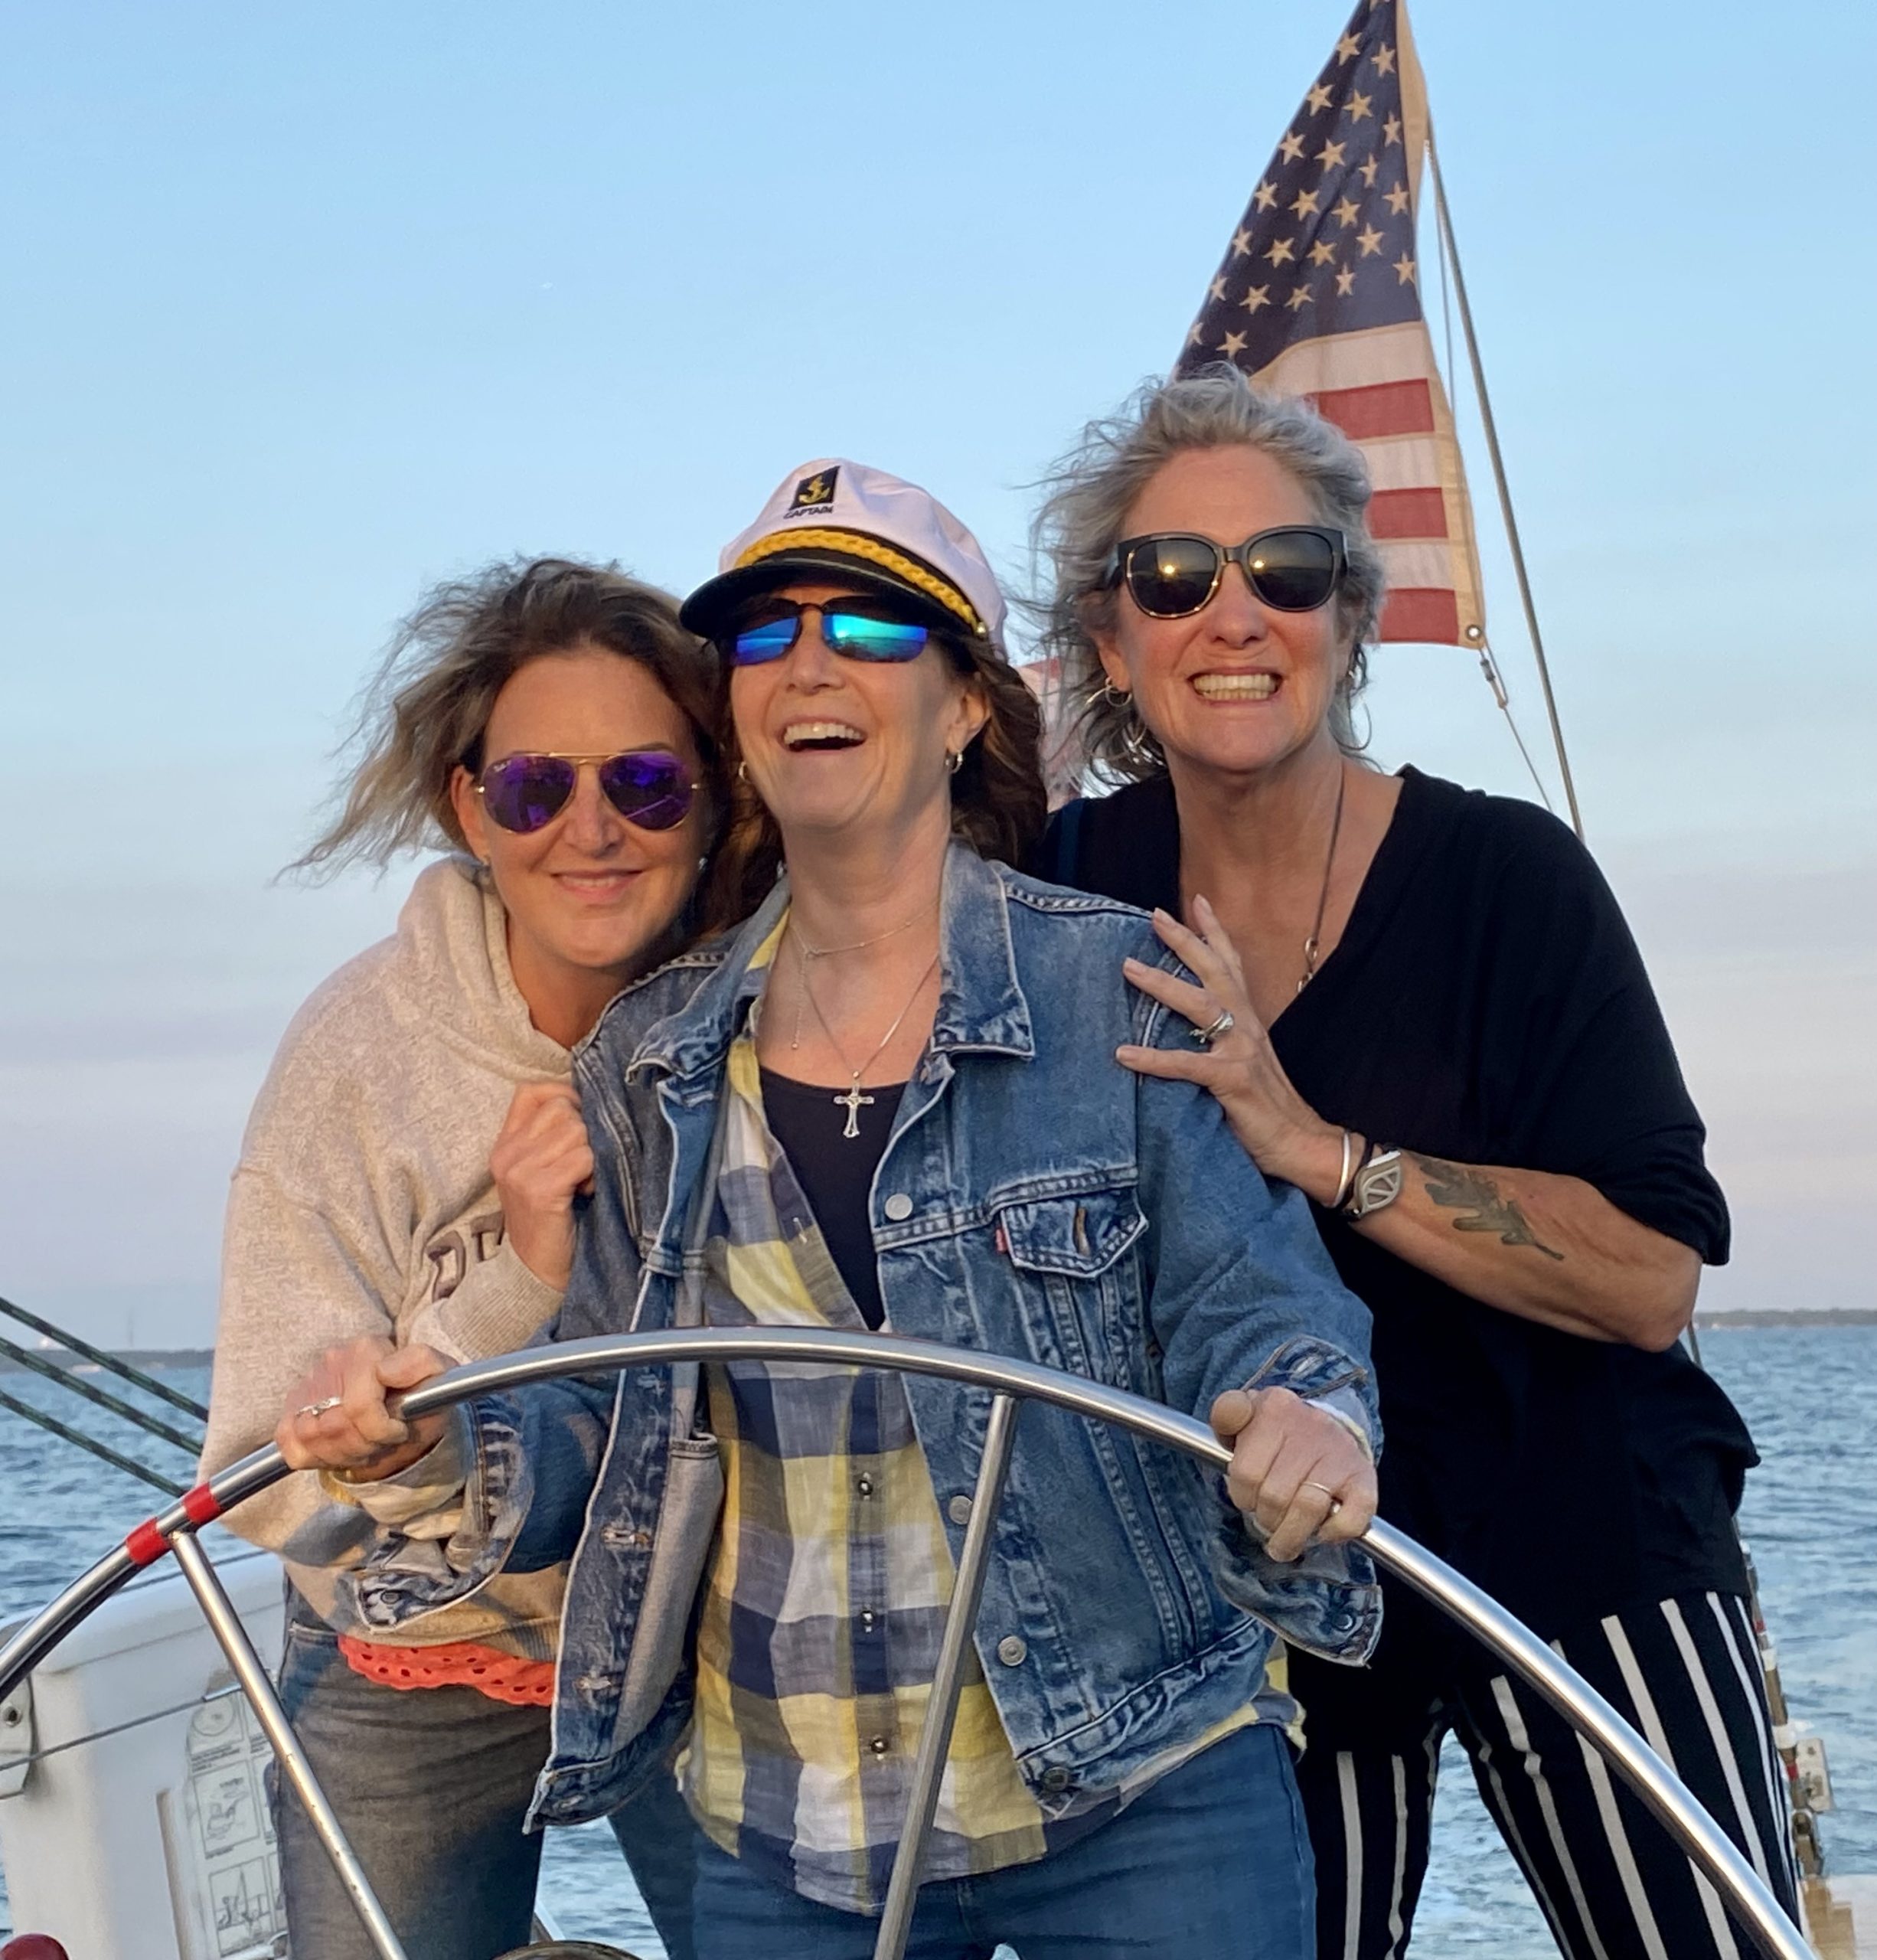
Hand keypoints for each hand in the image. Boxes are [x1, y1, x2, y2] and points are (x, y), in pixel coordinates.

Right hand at [275, 1336, 449, 1480]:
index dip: (381, 1430)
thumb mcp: (439, 1378)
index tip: (399, 1431)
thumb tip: (386, 1370)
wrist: (406, 1412)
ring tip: (365, 1445)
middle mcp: (333, 1360)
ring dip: (342, 1453)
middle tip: (382, 1442)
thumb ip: (423, 1364)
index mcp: (368, 1349)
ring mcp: (308, 1384)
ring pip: (310, 1437)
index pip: (358, 1406)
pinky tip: (341, 1448)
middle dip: (364, 1446)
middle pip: (334, 1426)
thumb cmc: (422, 1396)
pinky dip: (317, 1456)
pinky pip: (290, 1444)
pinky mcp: (291, 1408)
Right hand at [490, 1080, 594, 1291]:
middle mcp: (506, 1154)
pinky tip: (584, 1193)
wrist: (536, 1272)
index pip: (531, 1091)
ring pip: (576, 1131)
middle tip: (580, 1166)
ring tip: (581, 1181)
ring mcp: (519, 1171)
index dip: (564, 1098)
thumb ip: (550, 1136)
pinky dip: (592, 1174)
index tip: (579, 1124)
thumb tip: (587, 1102)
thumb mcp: (539, 1171)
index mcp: (504, 1144)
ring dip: (590, 1155)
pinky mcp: (539, 1190)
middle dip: (583, 1133)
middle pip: (562, 1109)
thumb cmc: (549, 1218)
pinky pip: (582, 1158)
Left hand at [1118, 897, 1343, 1200]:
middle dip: (1184, 940)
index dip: (1216, 932)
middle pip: (1214, 971)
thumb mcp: (1245, 1063)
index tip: (1196, 901)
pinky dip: (1152, 1059)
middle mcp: (1247, 1026)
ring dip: (1162, 983)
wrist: (1301, 1142)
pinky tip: (1123, 1054)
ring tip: (1127, 967)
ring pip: (1199, 1005)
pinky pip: (1185, 1065)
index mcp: (1249, 1020)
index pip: (1232, 965)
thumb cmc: (1267, 1106)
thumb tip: (1188, 1028)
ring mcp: (1240, 1051)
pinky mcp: (1231, 1080)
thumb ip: (1221, 1041)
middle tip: (1155, 915)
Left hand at [1208, 1385, 1376, 1561]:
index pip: (1245, 1472)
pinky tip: (1322, 1530)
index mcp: (1275, 1408)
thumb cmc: (1279, 1435)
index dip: (1242, 1496)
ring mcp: (1340, 1453)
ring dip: (1291, 1536)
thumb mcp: (1246, 1418)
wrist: (1333, 1430)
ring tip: (1285, 1542)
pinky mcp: (1364, 1479)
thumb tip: (1228, 1415)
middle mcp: (1311, 1425)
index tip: (1247, 1497)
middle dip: (1266, 1519)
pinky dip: (1332, 1533)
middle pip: (1274, 1496)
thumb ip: (1227, 1414)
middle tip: (1268, 1521)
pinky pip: (1348, 1520)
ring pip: (1307, 1509)